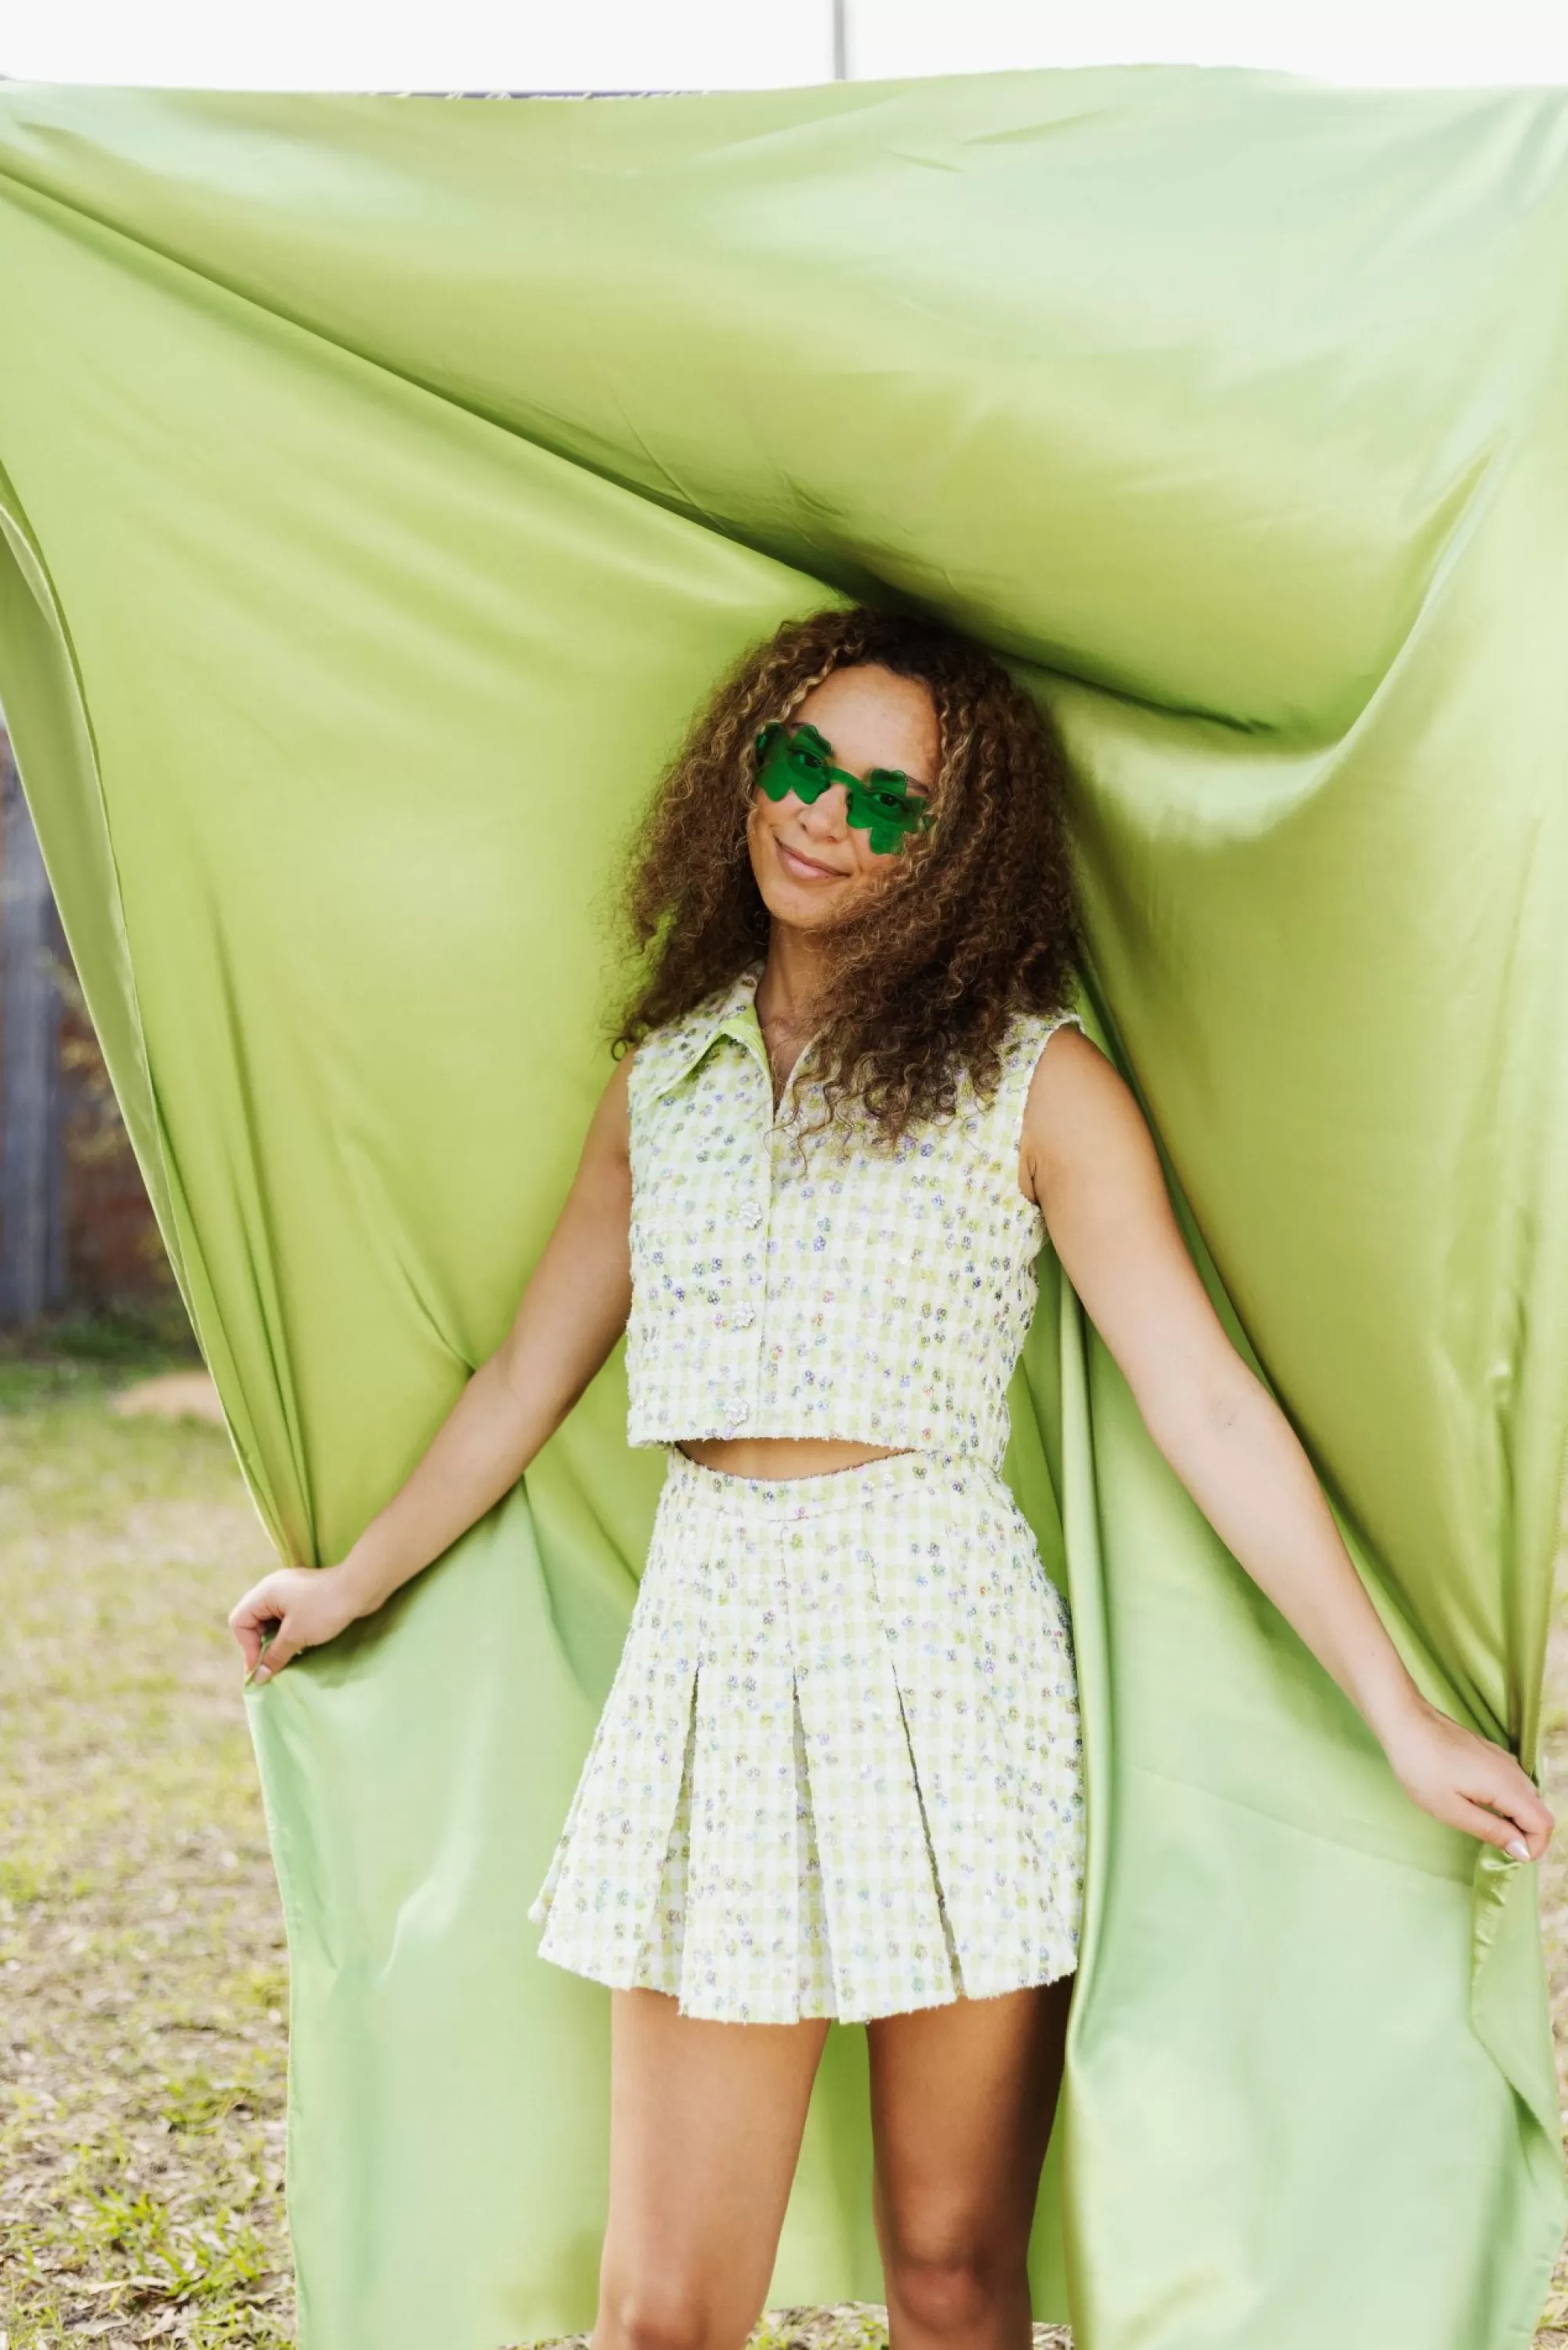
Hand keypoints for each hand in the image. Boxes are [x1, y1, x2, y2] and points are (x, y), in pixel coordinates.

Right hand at [228, 1562, 365, 1684]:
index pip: (239, 1621)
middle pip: (252, 1620)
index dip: (246, 1647)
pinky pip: (286, 1617)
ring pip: (270, 1621)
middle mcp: (273, 1588)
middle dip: (260, 1644)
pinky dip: (288, 1632)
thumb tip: (258, 1677)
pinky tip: (299, 1644)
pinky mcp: (305, 1596)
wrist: (361, 1588)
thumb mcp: (295, 1636)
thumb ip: (274, 1656)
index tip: (262, 1666)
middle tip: (274, 1663)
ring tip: (287, 1655)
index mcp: (264, 1592)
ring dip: (275, 1640)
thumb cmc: (324, 1610)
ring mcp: (289, 1591)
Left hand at [1381, 1692, 1554, 1862]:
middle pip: (1539, 1811)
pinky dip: (1507, 1801)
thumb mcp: (1453, 1809)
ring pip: (1527, 1797)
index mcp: (1508, 1786)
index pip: (1543, 1823)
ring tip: (1485, 1826)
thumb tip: (1523, 1851)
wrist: (1406, 1722)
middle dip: (1526, 1834)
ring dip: (1516, 1818)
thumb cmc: (1422, 1769)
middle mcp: (1513, 1771)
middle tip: (1495, 1845)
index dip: (1534, 1846)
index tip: (1508, 1856)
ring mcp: (1503, 1759)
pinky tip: (1480, 1804)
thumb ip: (1492, 1831)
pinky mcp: (1491, 1753)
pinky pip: (1513, 1783)